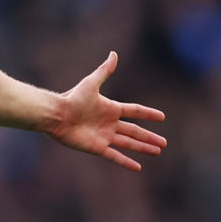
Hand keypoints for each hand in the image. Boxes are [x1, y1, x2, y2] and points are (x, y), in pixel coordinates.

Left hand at [51, 52, 166, 170]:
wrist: (56, 115)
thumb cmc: (72, 99)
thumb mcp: (91, 83)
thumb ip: (104, 71)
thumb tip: (114, 54)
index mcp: (110, 109)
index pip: (134, 111)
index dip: (147, 114)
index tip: (162, 117)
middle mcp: (109, 123)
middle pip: (134, 131)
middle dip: (149, 136)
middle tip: (164, 143)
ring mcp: (104, 136)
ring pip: (128, 143)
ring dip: (143, 148)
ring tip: (157, 151)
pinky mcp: (97, 147)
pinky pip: (115, 156)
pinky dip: (126, 162)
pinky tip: (138, 167)